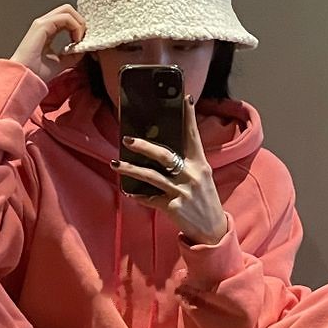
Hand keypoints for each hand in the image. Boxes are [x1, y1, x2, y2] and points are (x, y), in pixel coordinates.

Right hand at [10, 4, 86, 84]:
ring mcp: (42, 23)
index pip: (67, 18)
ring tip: (79, 40)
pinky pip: (65, 17)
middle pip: (68, 10)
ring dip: (79, 24)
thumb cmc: (36, 72)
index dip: (78, 26)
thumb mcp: (61, 62)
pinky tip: (76, 40)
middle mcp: (44, 24)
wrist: (25, 77)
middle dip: (80, 22)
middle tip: (83, 38)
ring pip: (67, 10)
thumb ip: (72, 54)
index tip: (83, 42)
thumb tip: (83, 49)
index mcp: (47, 30)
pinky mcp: (42, 25)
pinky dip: (75, 26)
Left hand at [109, 94, 228, 245]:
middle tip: (127, 140)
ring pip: (152, 177)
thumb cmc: (203, 200)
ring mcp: (182, 192)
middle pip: (165, 155)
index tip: (184, 98)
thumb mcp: (201, 178)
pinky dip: (139, 195)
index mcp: (200, 164)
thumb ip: (186, 163)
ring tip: (115, 165)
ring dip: (131, 170)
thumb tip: (162, 149)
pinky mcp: (173, 208)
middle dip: (144, 146)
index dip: (189, 117)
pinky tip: (129, 191)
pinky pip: (151, 199)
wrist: (212, 230)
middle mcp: (192, 175)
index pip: (193, 136)